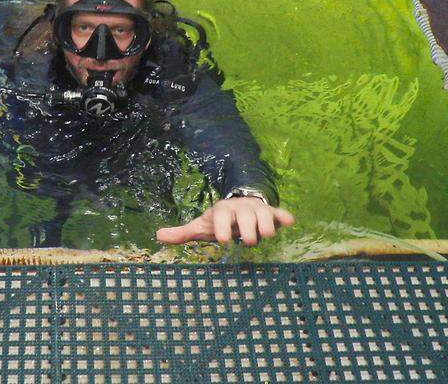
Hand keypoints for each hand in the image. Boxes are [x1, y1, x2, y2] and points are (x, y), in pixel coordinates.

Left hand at [155, 197, 293, 246]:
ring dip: (266, 224)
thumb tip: (158, 236)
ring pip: (264, 214)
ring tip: (266, 235)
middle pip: (245, 215)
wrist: (239, 205)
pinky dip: (284, 216)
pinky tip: (289, 221)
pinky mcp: (271, 213)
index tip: (222, 240)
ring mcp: (257, 210)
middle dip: (247, 228)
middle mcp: (240, 208)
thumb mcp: (201, 226)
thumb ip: (182, 233)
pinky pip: (279, 213)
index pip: (221, 217)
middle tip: (248, 241)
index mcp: (222, 211)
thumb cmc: (219, 221)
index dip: (222, 227)